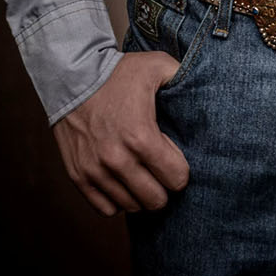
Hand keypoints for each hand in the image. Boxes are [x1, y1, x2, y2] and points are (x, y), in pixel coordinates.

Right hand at [52, 51, 189, 216]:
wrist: (72, 76)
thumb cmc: (117, 73)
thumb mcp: (156, 66)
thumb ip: (183, 77)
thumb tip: (203, 88)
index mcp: (141, 137)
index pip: (176, 179)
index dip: (180, 169)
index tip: (174, 156)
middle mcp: (117, 159)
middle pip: (155, 200)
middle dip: (163, 186)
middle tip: (160, 170)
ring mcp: (96, 171)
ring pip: (132, 207)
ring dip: (140, 193)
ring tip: (141, 173)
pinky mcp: (79, 176)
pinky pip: (106, 209)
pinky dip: (117, 200)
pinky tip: (122, 181)